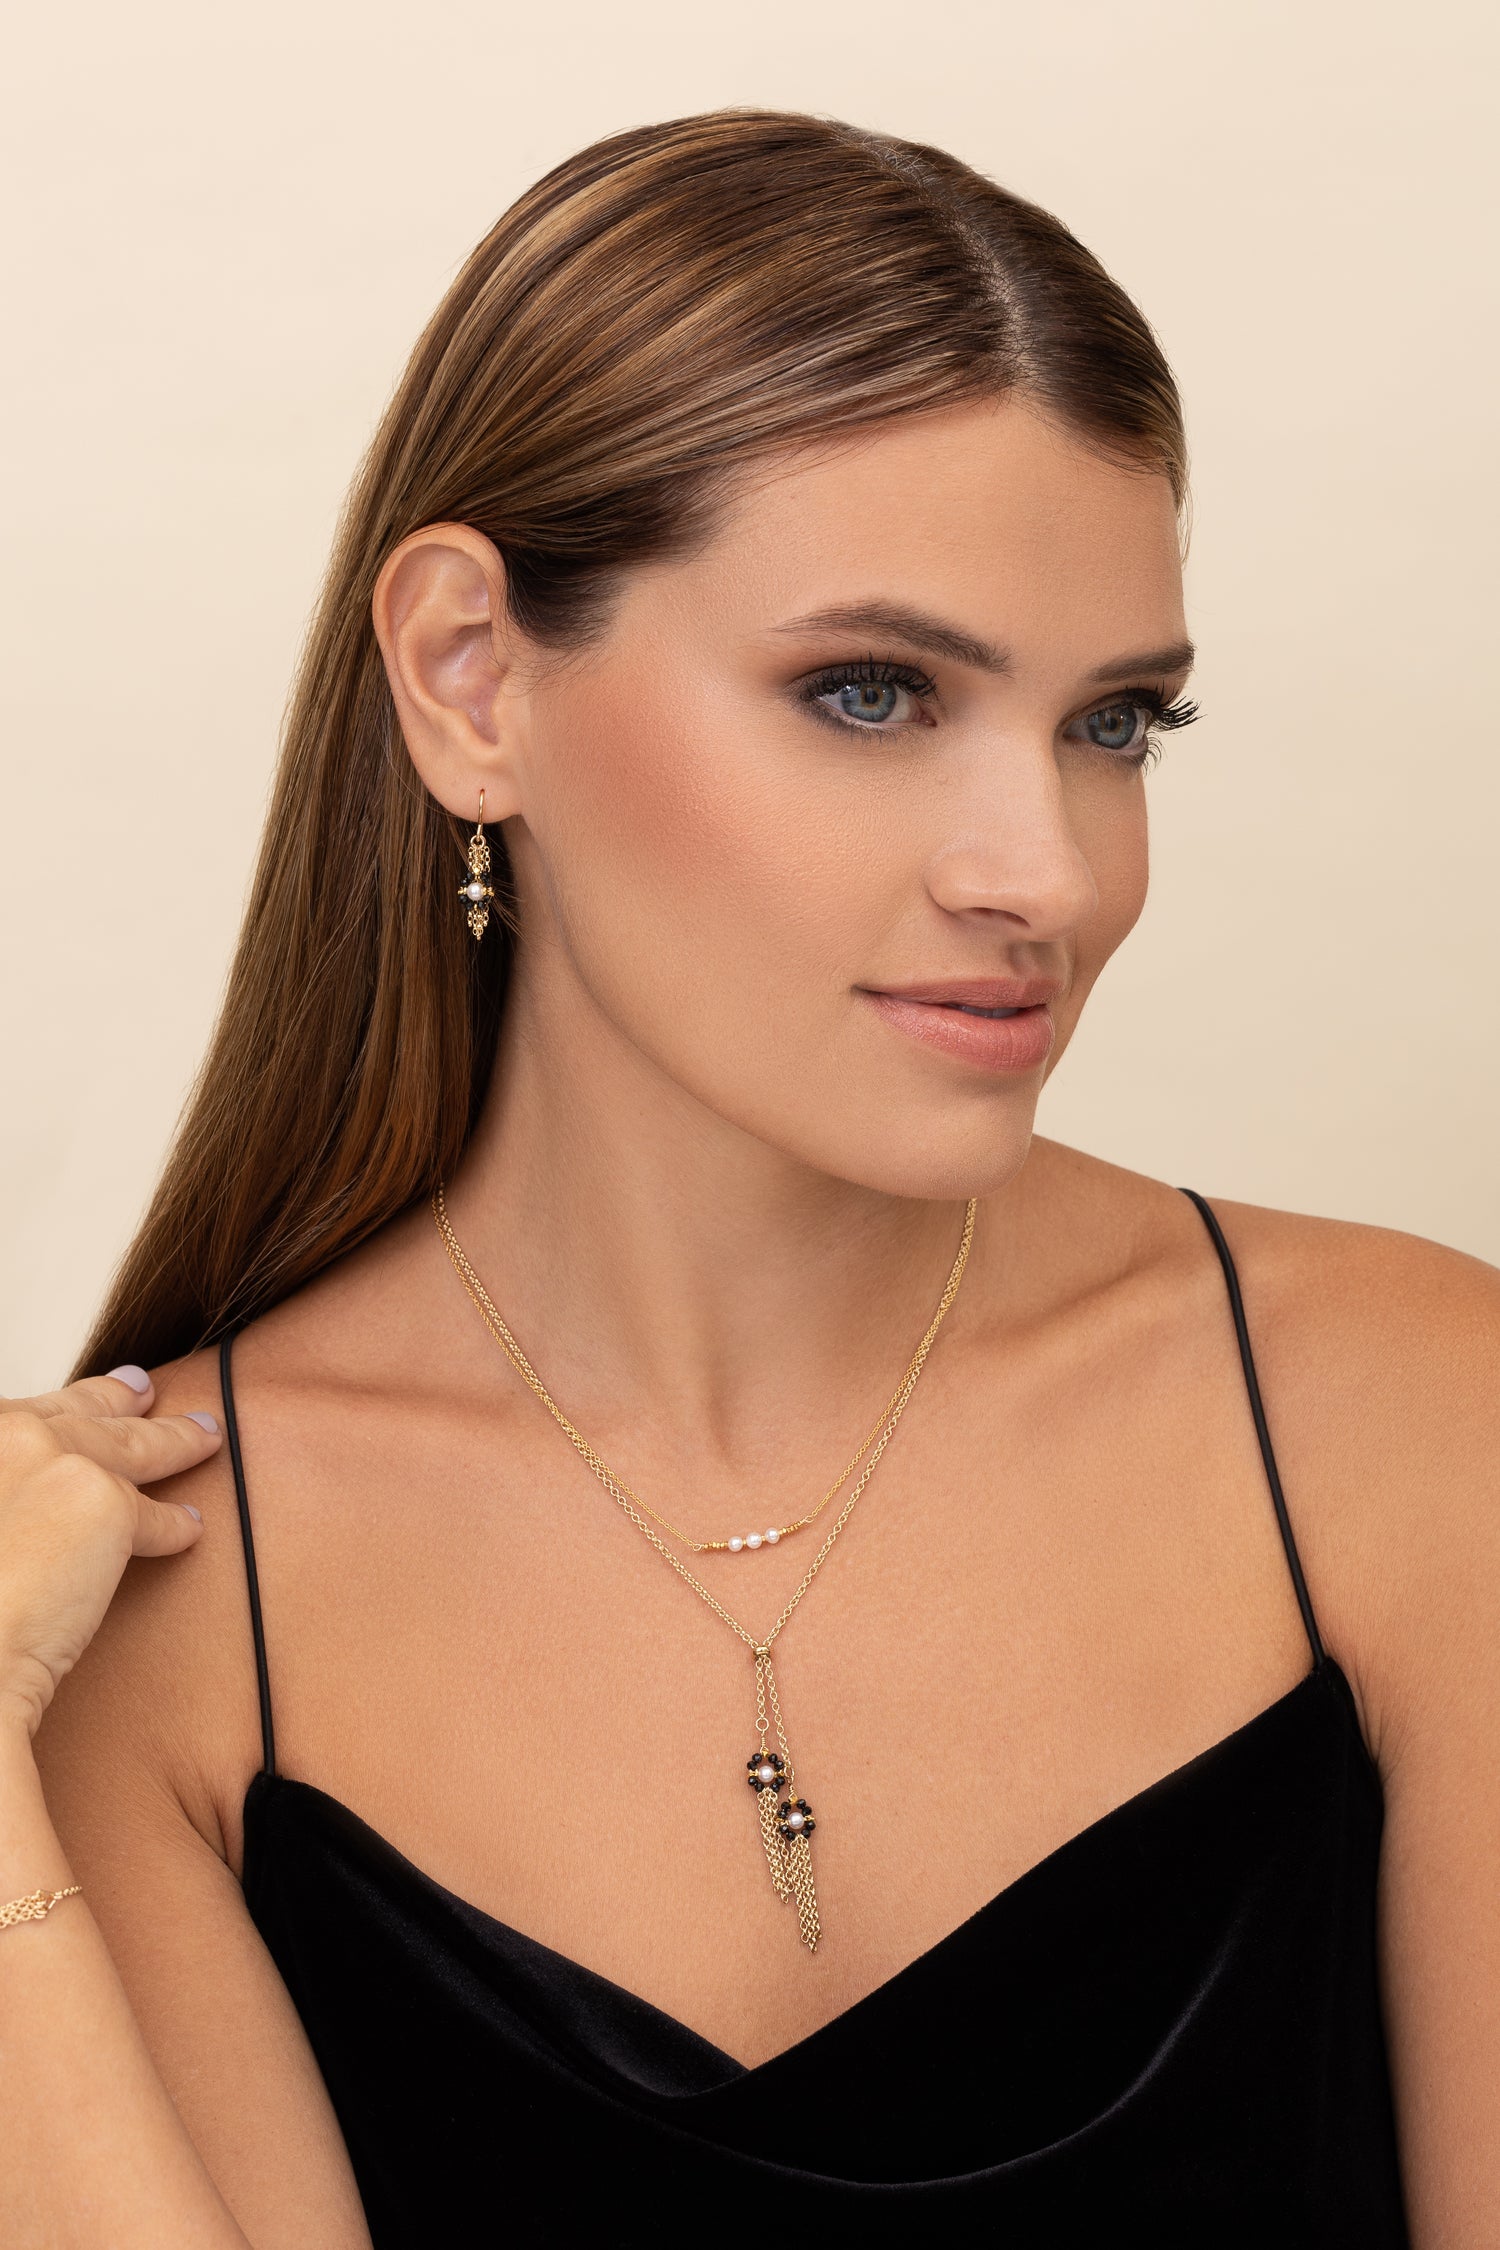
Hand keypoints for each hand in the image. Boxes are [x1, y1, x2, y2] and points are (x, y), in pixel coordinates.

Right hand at [0, 1370, 220, 1738]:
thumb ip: (4, 1492)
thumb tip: (22, 1505)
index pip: (26, 1415)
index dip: (59, 1408)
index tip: (85, 1399)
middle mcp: (12, 1433)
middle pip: (80, 1414)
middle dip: (118, 1399)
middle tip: (144, 1388)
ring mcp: (60, 1462)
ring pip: (133, 1445)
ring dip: (174, 1439)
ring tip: (203, 1436)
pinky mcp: (109, 1506)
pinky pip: (154, 1517)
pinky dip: (174, 1525)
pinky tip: (190, 1527)